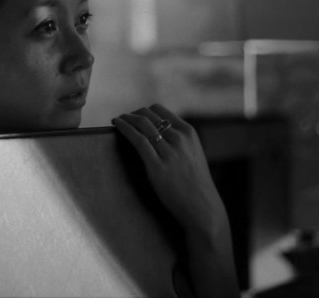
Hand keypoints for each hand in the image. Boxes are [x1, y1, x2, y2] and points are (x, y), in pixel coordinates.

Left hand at [113, 104, 238, 297]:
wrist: (202, 208)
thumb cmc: (196, 185)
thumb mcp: (193, 154)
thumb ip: (180, 142)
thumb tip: (158, 134)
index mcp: (189, 132)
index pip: (160, 110)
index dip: (144, 110)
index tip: (135, 114)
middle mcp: (179, 138)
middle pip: (148, 115)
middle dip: (133, 114)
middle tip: (123, 118)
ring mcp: (168, 151)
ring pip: (142, 124)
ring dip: (126, 119)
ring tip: (117, 120)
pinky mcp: (157, 165)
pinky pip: (137, 139)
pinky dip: (124, 128)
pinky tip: (116, 125)